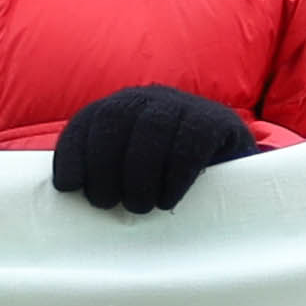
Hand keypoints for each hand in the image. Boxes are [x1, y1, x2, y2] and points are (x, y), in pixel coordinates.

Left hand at [50, 84, 250, 214]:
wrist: (237, 172)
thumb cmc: (172, 180)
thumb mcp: (135, 173)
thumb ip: (105, 175)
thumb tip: (68, 196)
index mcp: (123, 108)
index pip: (89, 121)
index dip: (74, 151)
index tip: (68, 186)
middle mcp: (151, 98)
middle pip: (115, 120)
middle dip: (104, 165)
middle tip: (107, 203)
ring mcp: (185, 105)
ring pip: (152, 129)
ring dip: (139, 173)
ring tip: (139, 207)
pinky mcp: (217, 120)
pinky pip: (191, 140)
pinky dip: (175, 173)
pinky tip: (168, 198)